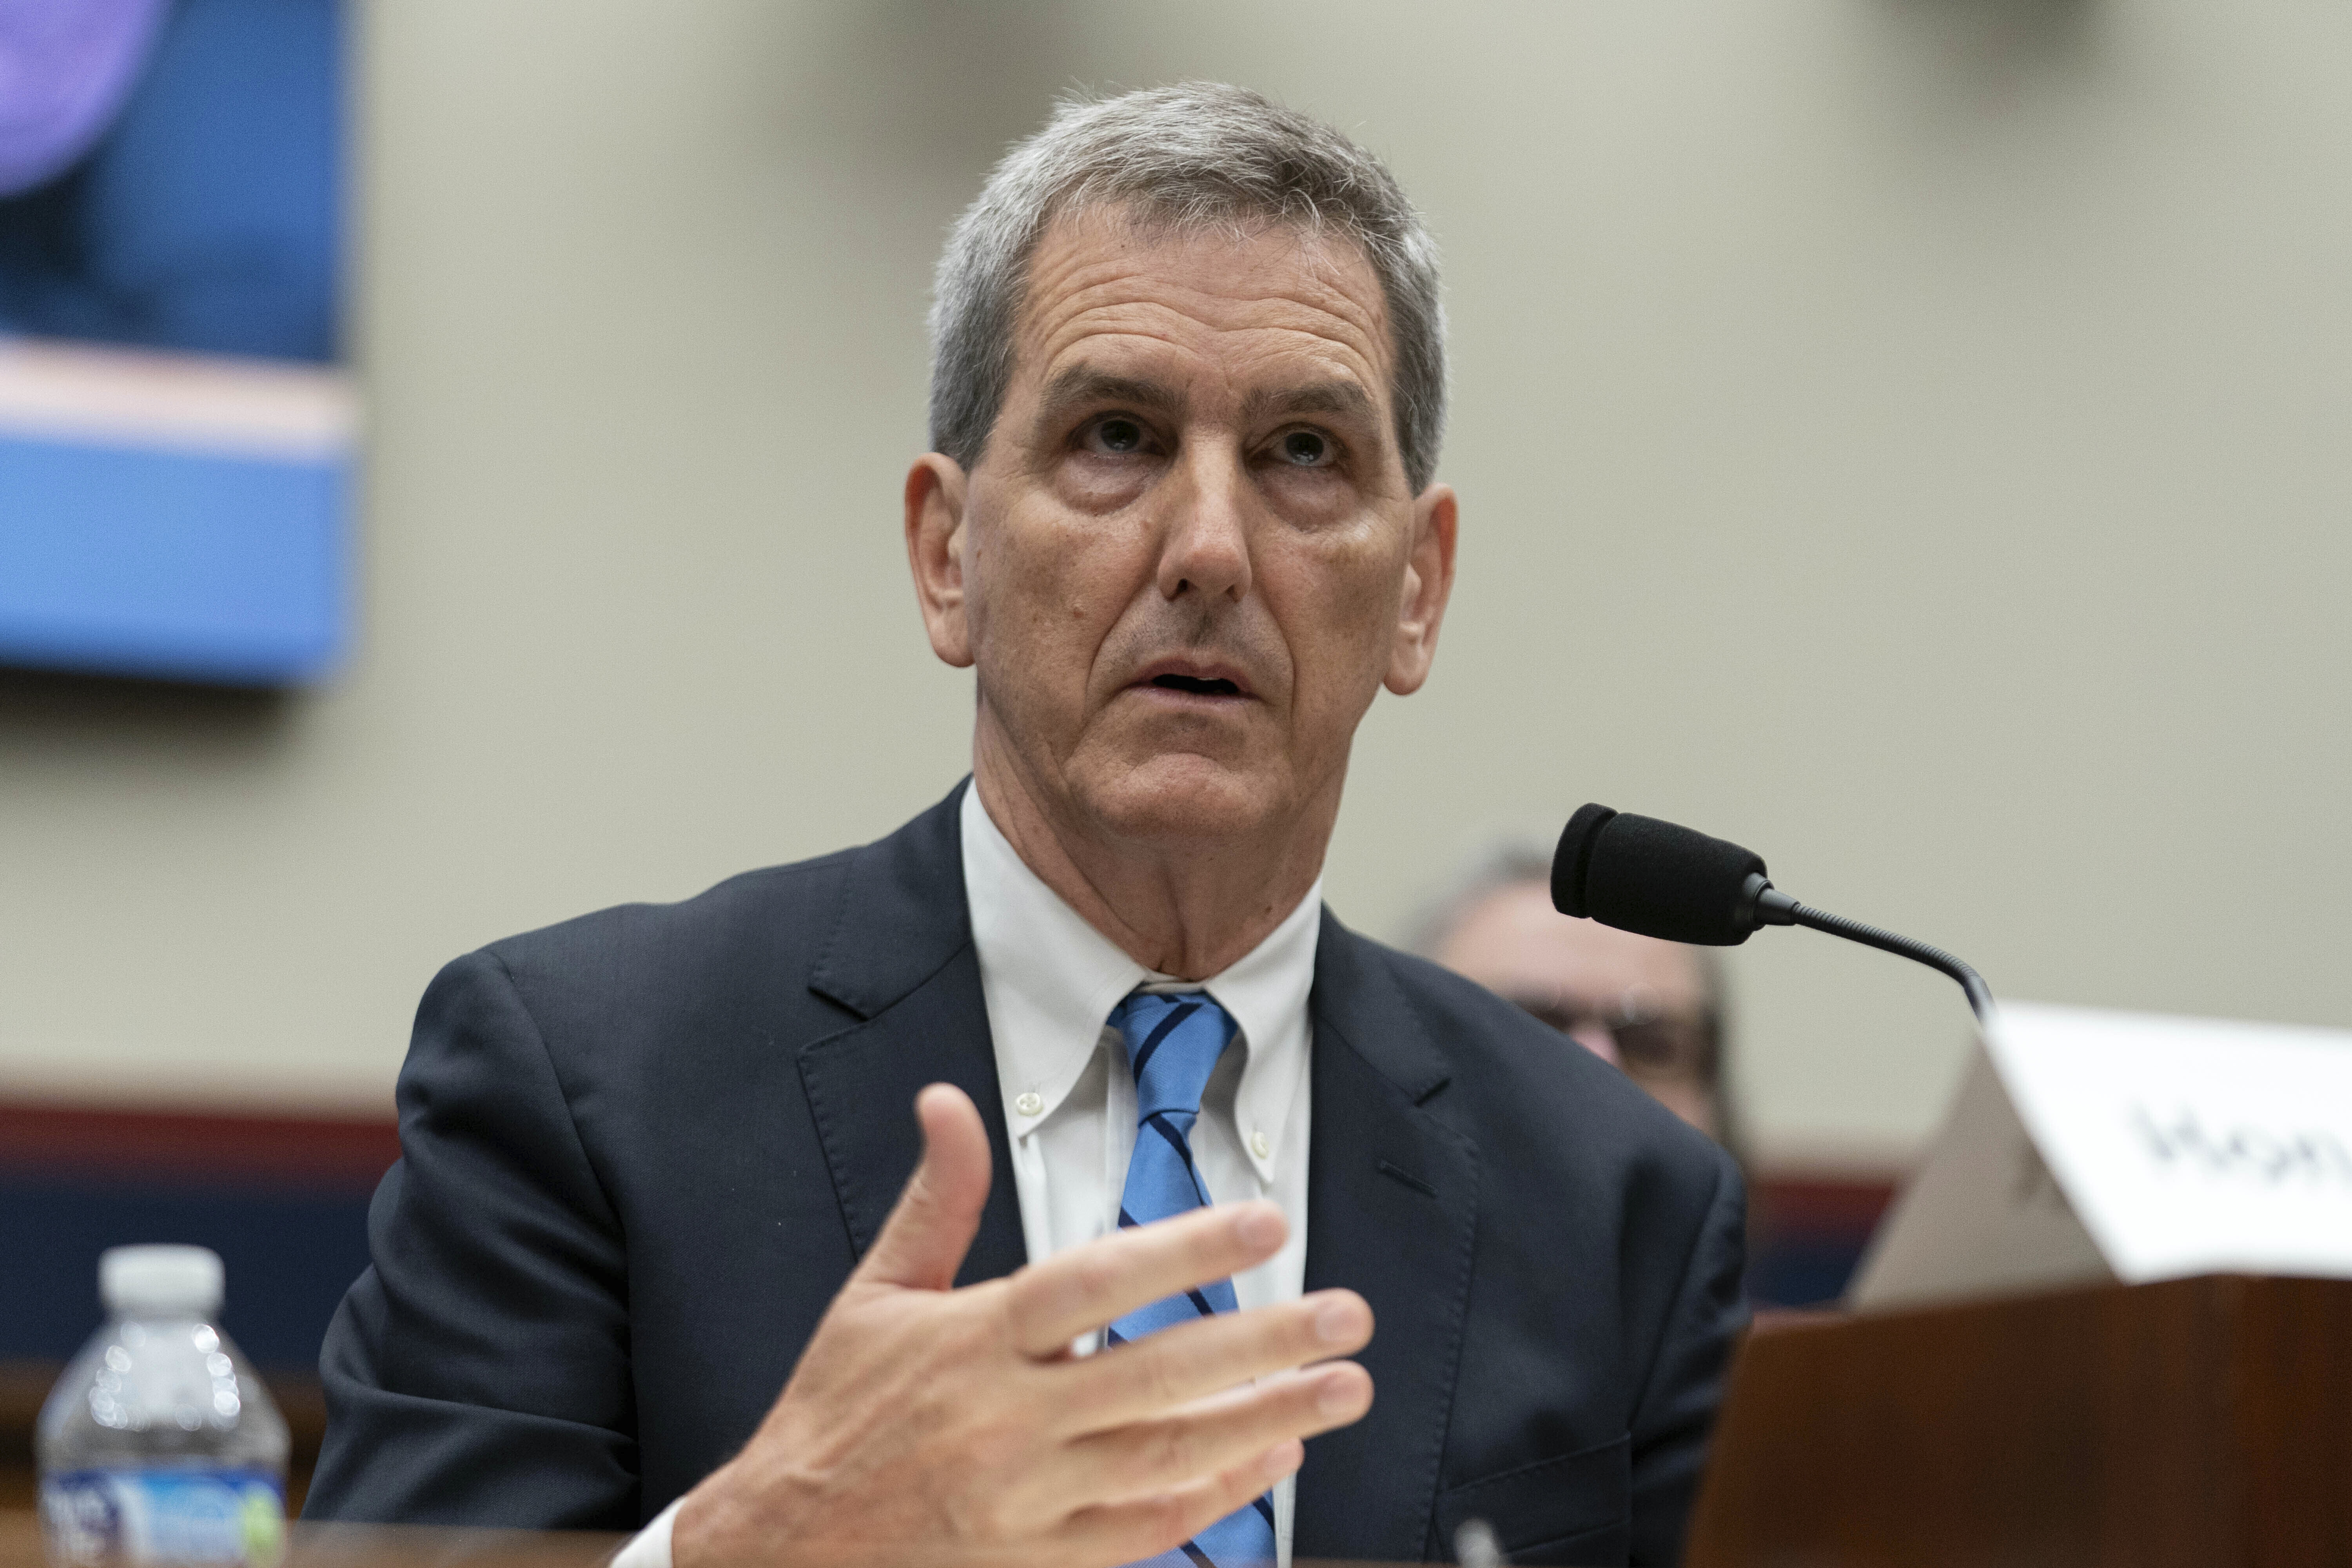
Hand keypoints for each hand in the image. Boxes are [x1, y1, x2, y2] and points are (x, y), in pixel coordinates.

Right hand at [671, 1083, 1373, 1567]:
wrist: (782, 1546)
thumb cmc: (836, 1413)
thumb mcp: (876, 1293)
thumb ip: (937, 1199)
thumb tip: (946, 1103)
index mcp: (972, 1343)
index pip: (1093, 1283)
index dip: (1183, 1250)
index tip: (1263, 1225)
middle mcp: (1007, 1421)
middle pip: (1155, 1375)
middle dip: (1262, 1344)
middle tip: (1345, 1316)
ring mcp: (1029, 1499)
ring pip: (1167, 1458)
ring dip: (1264, 1420)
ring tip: (1341, 1388)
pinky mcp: (1041, 1560)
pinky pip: (1147, 1531)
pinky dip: (1216, 1497)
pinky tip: (1272, 1457)